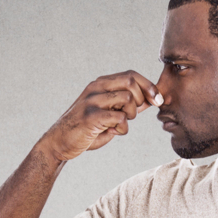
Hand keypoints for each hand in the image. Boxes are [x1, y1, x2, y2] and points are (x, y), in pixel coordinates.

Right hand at [38, 70, 162, 160]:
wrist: (59, 142)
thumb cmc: (87, 129)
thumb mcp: (108, 113)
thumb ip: (127, 105)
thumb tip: (151, 100)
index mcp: (100, 84)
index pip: (131, 75)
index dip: (149, 86)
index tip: (158, 100)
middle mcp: (95, 88)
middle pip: (130, 81)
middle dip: (142, 98)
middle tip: (135, 115)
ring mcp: (92, 101)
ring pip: (127, 98)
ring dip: (131, 114)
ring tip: (122, 124)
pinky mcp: (90, 117)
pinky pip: (119, 117)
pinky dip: (123, 128)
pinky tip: (114, 132)